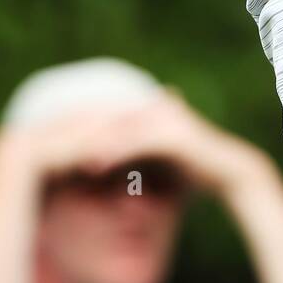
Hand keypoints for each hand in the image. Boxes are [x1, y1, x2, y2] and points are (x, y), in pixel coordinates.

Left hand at [73, 90, 265, 193]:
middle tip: (50, 145)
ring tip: (64, 157)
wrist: (232, 175)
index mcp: (152, 109)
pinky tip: (94, 166)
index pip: (110, 115)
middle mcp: (158, 107)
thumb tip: (106, 164)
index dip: (82, 127)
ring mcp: (166, 118)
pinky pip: (137, 143)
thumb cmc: (195, 171)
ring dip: (92, 143)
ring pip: (119, 129)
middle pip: (110, 118)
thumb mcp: (158, 162)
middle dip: (80, 132)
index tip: (55, 140)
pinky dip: (114, 153)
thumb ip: (135, 155)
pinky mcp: (173, 134)